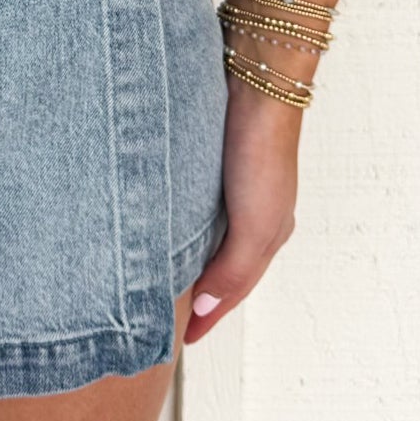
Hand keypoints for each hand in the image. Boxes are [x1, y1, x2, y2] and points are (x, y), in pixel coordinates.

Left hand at [183, 70, 301, 343]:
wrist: (255, 81)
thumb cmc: (262, 149)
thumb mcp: (256, 222)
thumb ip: (232, 267)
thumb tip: (202, 307)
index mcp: (266, 232)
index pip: (232, 287)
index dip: (208, 314)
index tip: (182, 339)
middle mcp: (248, 211)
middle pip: (219, 264)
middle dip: (196, 291)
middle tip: (163, 316)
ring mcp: (227, 183)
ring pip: (202, 233)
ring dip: (182, 256)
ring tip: (153, 277)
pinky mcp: (205, 157)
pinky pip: (188, 202)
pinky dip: (175, 222)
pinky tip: (156, 221)